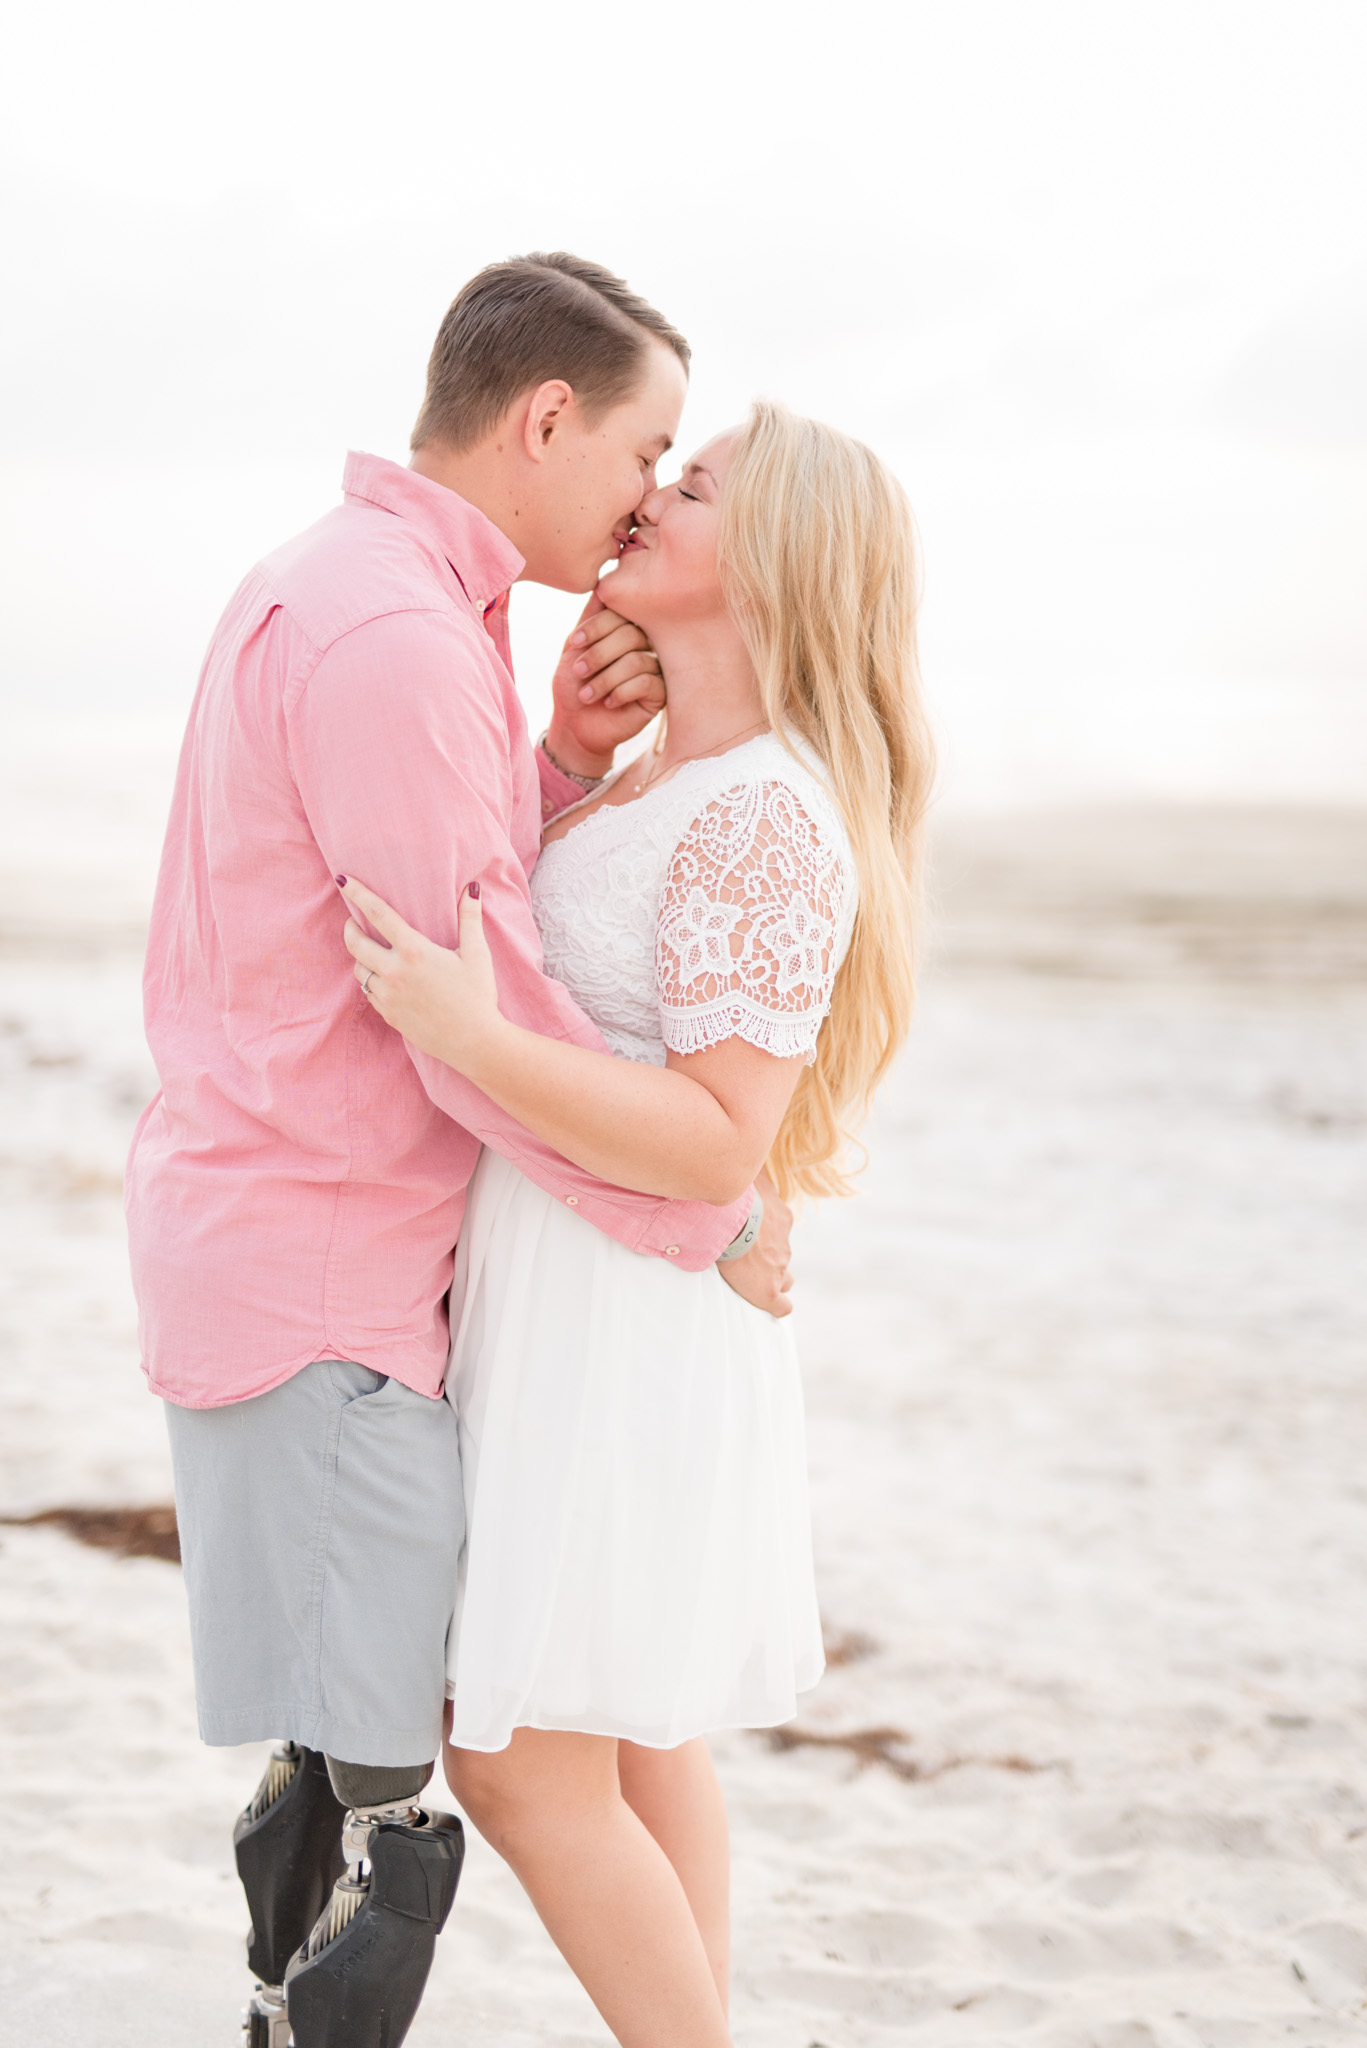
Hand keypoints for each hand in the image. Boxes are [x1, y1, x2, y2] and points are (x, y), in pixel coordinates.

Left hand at [340, 877, 504, 1073]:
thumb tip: (472, 888)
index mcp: (414, 951)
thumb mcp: (477, 954)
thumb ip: (470, 919)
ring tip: (372, 952)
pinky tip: (384, 978)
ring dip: (361, 957)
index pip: (377, 914)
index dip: (358, 894)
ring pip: (359, 969)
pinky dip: (371, 981)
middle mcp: (394, 972)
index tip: (343, 880)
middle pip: (355, 943)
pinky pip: (369, 992)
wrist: (474, 1042)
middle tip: (353, 922)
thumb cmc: (478, 996)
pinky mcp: (388, 1014)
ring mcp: (388, 995)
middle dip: (350, 928)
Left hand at [546, 594, 664, 778]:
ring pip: (637, 660)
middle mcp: (646, 645)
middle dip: (599, 654)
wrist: (576, 725)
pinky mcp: (661, 694)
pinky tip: (609, 702)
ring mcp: (656, 668)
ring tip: (587, 694)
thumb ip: (590, 617)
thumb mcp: (575, 646)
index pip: (621, 613)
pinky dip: (621, 692)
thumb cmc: (574, 684)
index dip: (597, 625)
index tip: (574, 643)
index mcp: (627, 628)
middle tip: (579, 671)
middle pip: (630, 634)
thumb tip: (604, 582)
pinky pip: (648, 683)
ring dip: (605, 678)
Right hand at [717, 1170, 793, 1318]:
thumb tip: (745, 1139)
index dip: (767, 1237)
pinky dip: (778, 1307)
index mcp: (779, 1218)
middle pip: (782, 1255)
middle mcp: (783, 1243)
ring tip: (755, 1282)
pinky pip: (781, 1306)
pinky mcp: (768, 1291)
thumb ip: (748, 1166)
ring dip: (772, 1278)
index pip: (779, 1230)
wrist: (732, 1222)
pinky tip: (773, 1307)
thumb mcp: (746, 1174)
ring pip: (784, 1277)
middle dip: (771, 1259)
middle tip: (750, 1259)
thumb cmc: (735, 1196)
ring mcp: (779, 1267)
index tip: (754, 1238)